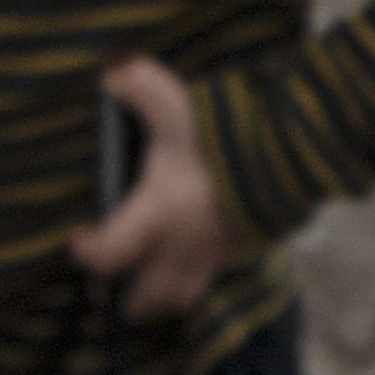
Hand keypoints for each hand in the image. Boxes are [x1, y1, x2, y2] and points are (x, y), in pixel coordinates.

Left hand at [66, 55, 235, 323]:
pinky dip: (198, 279)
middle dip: (128, 300)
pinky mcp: (246, 247)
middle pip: (149, 295)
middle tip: (110, 295)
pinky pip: (215, 277)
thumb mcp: (179, 106)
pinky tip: (192, 262)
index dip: (88, 254)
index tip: (78, 240)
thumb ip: (143, 88)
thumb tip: (113, 73)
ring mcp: (217, 252)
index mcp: (159, 214)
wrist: (295, 154)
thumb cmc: (225, 136)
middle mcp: (184, 244)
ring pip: (185, 297)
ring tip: (150, 298)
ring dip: (164, 301)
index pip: (110, 254)